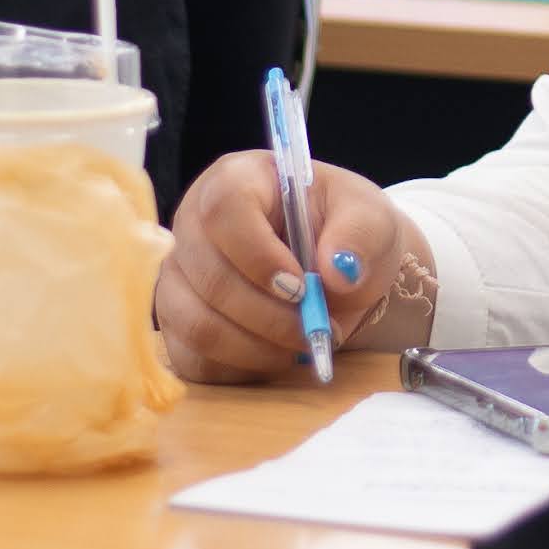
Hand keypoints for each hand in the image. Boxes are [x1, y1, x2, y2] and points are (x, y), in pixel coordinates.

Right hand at [152, 148, 419, 383]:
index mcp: (236, 180)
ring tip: (302, 344)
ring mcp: (179, 278)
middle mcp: (193, 226)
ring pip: (196, 324)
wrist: (336, 270)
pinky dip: (240, 368)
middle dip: (268, 316)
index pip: (224, 210)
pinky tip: (276, 355)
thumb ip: (360, 234)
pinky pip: (193, 359)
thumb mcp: (370, 218)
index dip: (258, 255)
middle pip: (209, 277)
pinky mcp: (178, 325)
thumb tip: (339, 272)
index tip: (302, 287)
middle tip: (316, 328)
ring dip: (256, 347)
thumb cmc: (344, 230)